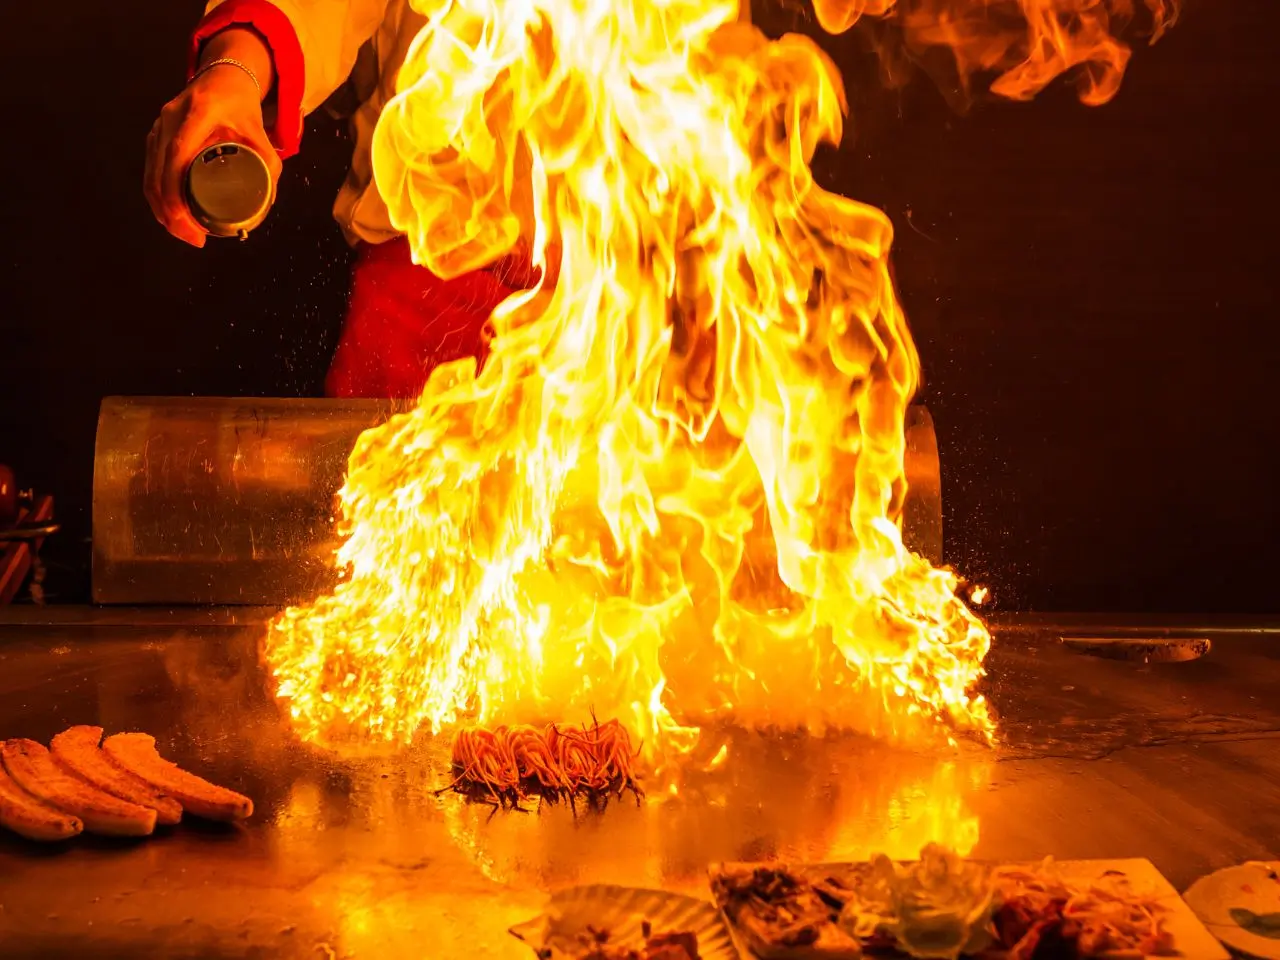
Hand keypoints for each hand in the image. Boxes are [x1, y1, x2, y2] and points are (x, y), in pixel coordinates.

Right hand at [144, 61, 280, 246]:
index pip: (177, 154)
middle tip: (192, 238)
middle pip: (160, 171)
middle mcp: (172, 116)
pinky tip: (169, 216)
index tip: (184, 219)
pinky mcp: (155, 134)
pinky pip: (150, 168)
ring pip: (151, 173)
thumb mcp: (260, 133)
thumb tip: (266, 203)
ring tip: (184, 233)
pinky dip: (158, 195)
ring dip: (162, 208)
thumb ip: (269, 165)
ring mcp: (160, 125)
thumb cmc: (242, 107)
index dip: (175, 190)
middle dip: (170, 211)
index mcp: (199, 113)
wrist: (223, 78)